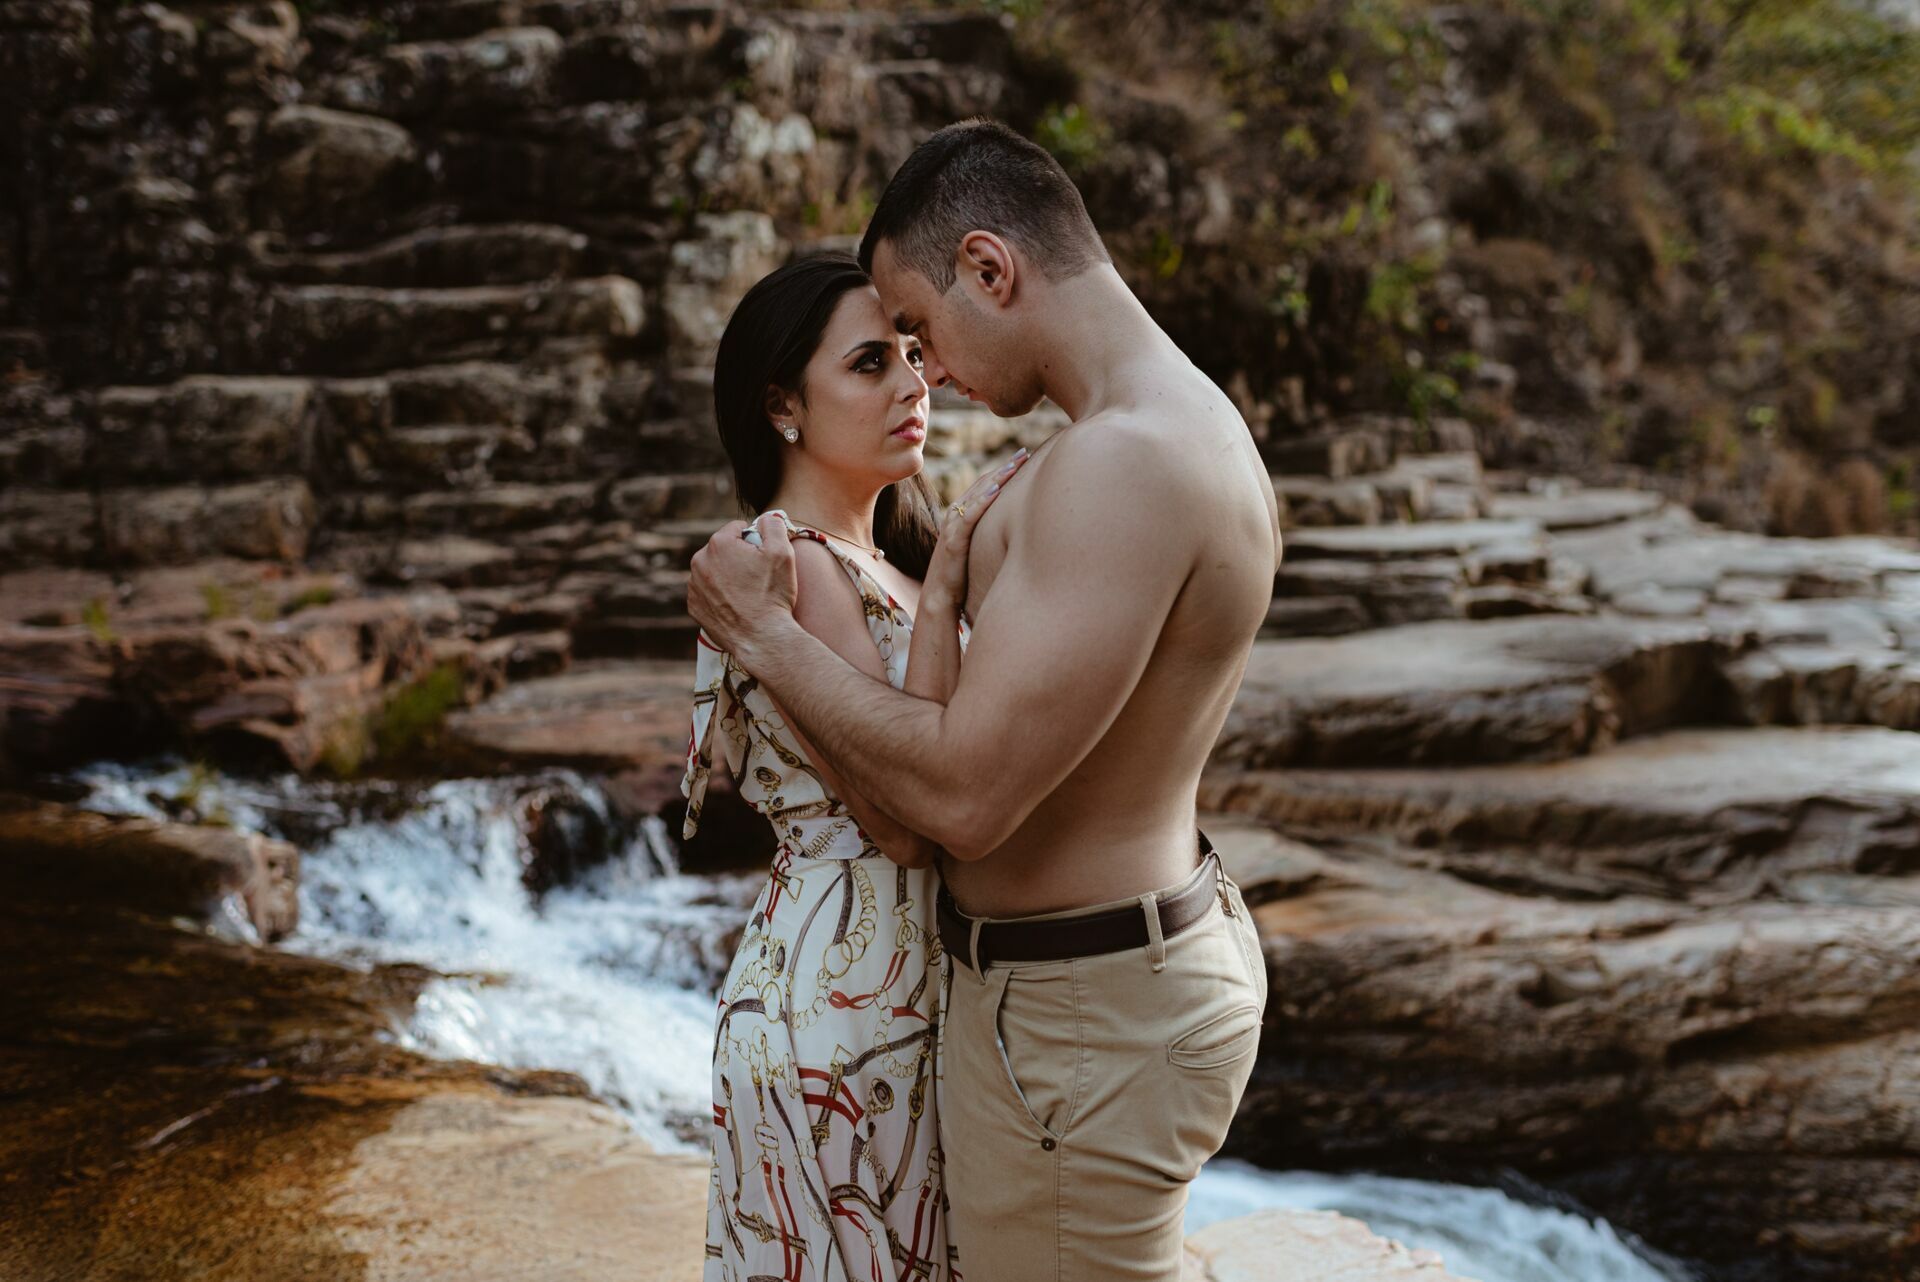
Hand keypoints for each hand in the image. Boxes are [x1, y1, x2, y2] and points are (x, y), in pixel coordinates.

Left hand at [688, 512, 798, 660]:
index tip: (764, 558)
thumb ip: (773, 524)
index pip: (738, 529)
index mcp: (719, 543)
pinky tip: (737, 605)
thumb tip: (767, 517)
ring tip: (749, 594)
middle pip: (724, 549)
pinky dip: (720, 595)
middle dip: (739, 557)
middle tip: (758, 577)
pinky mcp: (694, 606)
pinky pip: (707, 592)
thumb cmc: (773, 594)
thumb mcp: (782, 552)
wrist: (762, 638)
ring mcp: (694, 586)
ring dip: (729, 576)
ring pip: (715, 570)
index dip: (755, 541)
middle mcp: (700, 561)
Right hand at [925, 448, 1028, 611]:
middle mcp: (956, 516)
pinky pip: (969, 516)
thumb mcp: (978, 549)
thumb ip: (989, 535)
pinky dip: (982, 501)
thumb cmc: (962, 576)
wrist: (939, 598)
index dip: (1003, 470)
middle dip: (1004, 467)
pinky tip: (996, 490)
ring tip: (1015, 465)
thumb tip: (1015, 529)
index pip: (985, 486)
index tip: (1023, 458)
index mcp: (962, 516)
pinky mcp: (953, 541)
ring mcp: (953, 527)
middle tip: (1024, 453)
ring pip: (976, 495)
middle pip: (982, 484)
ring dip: (996, 478)